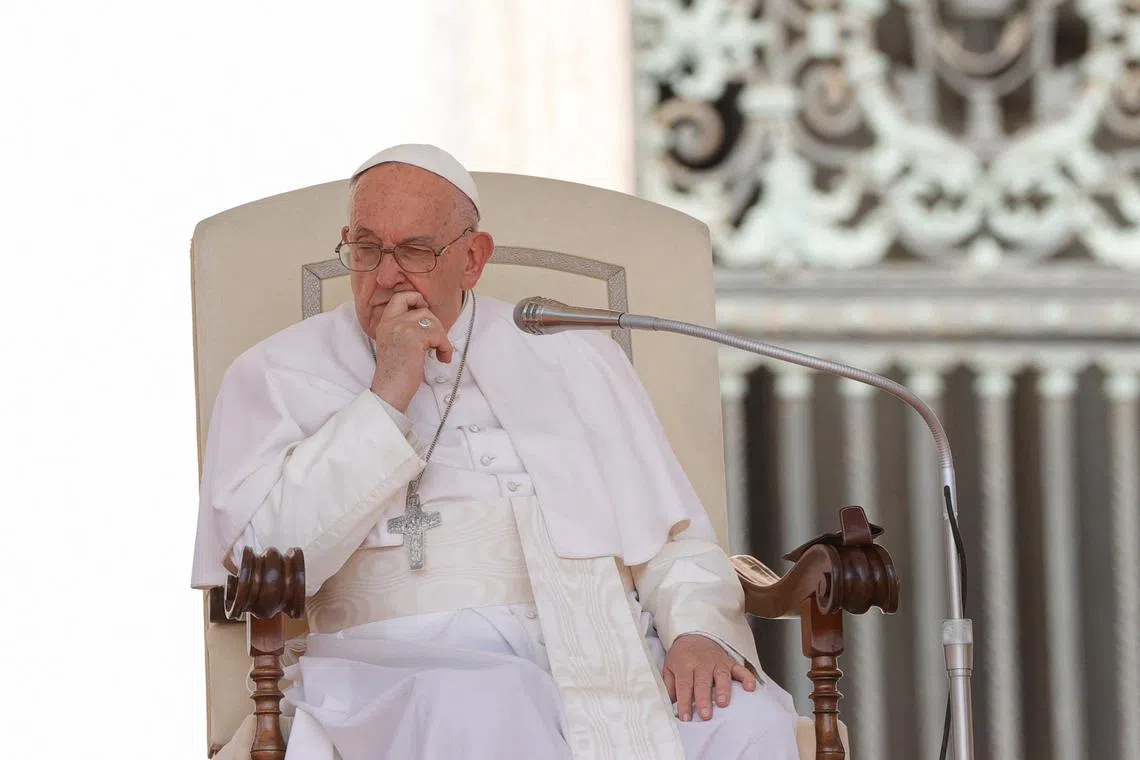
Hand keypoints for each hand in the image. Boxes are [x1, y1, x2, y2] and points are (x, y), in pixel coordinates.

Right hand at [370, 291, 453, 411]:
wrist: (389, 390)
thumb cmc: (395, 373)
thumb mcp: (396, 344)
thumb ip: (406, 329)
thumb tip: (429, 321)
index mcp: (385, 323)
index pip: (400, 297)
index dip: (416, 299)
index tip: (425, 313)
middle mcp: (391, 322)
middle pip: (423, 310)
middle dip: (436, 326)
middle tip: (437, 343)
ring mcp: (401, 328)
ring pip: (433, 322)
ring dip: (442, 338)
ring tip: (440, 352)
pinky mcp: (414, 338)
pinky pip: (439, 335)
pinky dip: (445, 347)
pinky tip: (441, 358)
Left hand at [662, 633, 755, 721]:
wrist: (694, 635)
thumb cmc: (681, 656)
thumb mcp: (669, 666)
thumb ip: (670, 685)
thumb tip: (671, 704)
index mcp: (685, 664)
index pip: (684, 685)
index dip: (685, 702)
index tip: (686, 717)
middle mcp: (702, 663)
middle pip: (703, 682)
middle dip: (704, 699)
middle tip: (705, 715)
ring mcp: (717, 662)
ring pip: (721, 677)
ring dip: (723, 690)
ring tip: (723, 704)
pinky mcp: (730, 662)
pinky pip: (740, 669)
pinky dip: (747, 678)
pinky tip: (751, 687)